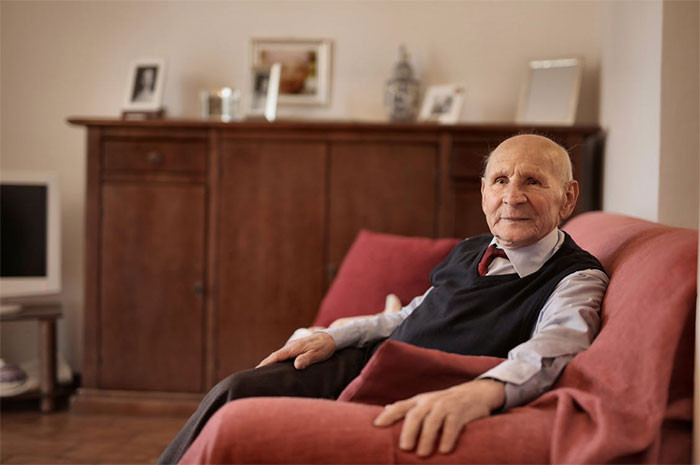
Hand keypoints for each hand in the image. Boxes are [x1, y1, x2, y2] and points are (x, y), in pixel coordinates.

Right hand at [256, 332, 335, 369]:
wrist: (331, 337)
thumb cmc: (324, 347)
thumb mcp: (317, 354)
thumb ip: (307, 359)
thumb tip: (297, 365)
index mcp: (293, 348)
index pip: (276, 356)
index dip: (266, 363)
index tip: (256, 370)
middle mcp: (291, 347)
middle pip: (274, 356)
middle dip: (265, 364)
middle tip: (254, 375)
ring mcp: (293, 348)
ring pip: (279, 356)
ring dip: (271, 363)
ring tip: (263, 374)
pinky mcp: (296, 349)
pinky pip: (284, 356)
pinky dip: (278, 361)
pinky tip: (277, 368)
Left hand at [373, 379, 504, 456]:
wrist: (474, 393)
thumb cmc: (444, 403)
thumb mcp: (425, 402)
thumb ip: (407, 407)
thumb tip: (385, 410)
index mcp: (419, 401)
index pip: (400, 407)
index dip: (388, 415)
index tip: (377, 426)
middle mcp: (430, 402)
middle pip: (415, 415)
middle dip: (409, 431)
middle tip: (405, 447)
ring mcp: (445, 406)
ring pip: (433, 421)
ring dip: (426, 438)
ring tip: (421, 454)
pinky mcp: (459, 413)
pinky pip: (452, 425)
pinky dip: (447, 438)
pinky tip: (443, 450)